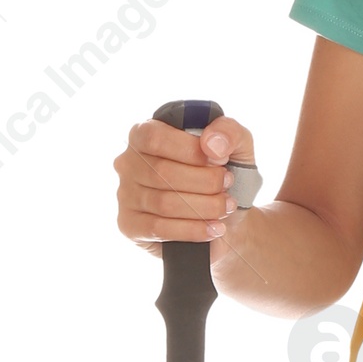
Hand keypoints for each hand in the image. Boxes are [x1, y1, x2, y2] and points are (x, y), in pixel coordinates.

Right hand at [115, 113, 258, 253]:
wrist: (229, 215)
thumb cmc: (225, 174)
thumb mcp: (236, 145)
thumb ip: (228, 131)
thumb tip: (210, 143)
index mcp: (145, 133)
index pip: (155, 137)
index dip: (190, 150)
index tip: (220, 160)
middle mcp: (129, 162)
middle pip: (162, 172)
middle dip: (205, 182)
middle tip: (228, 186)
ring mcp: (126, 195)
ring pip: (164, 203)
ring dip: (204, 207)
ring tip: (226, 207)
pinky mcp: (130, 225)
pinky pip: (158, 228)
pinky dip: (192, 230)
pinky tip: (214, 228)